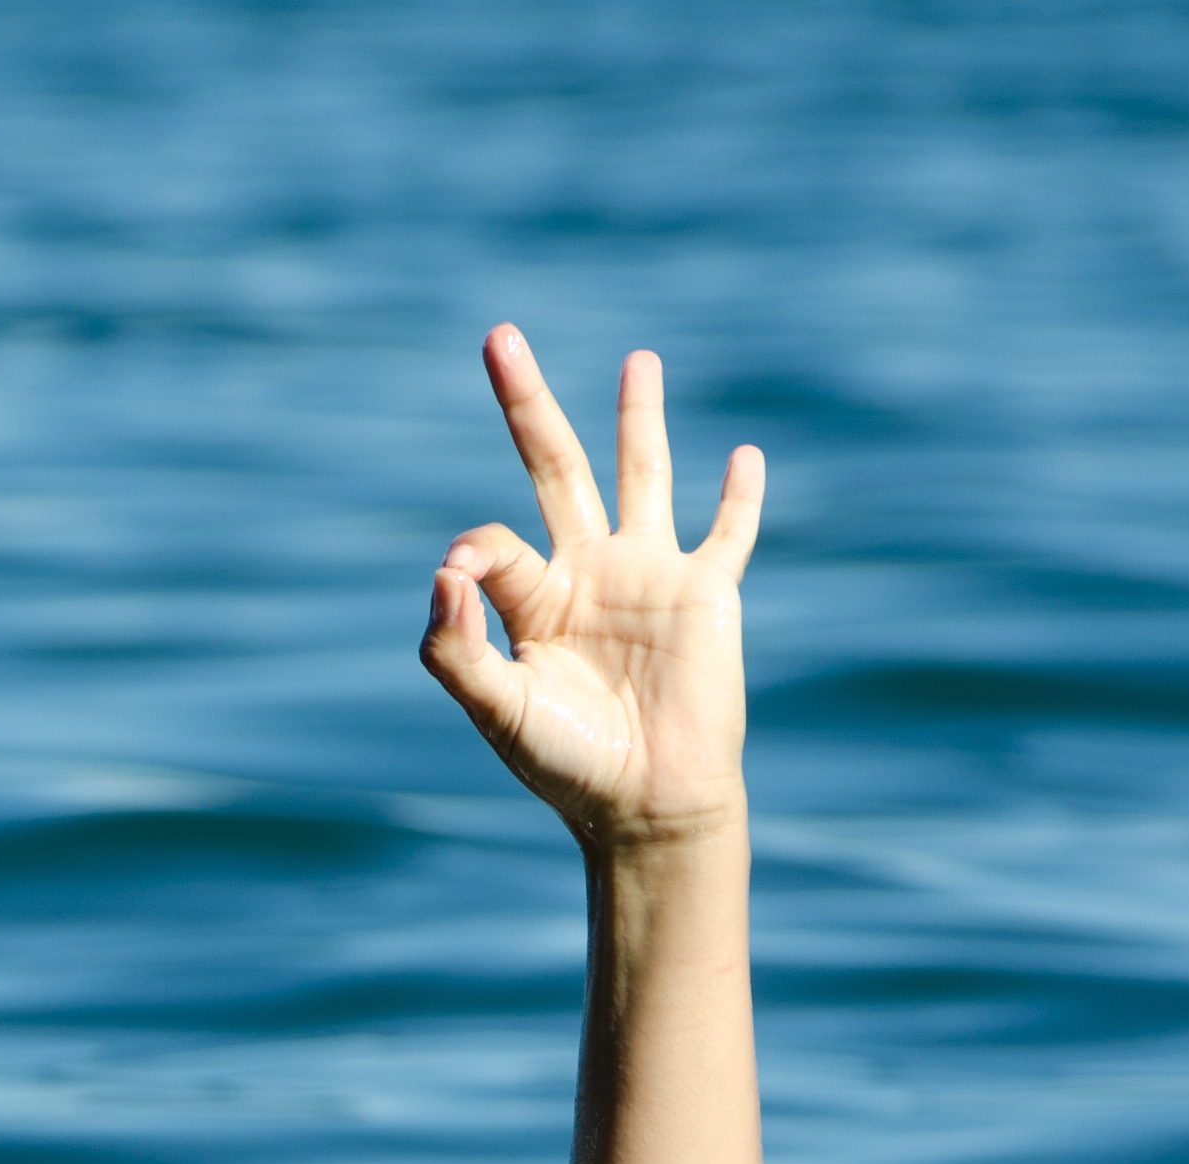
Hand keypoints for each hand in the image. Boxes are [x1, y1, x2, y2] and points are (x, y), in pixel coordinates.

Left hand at [422, 326, 762, 847]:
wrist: (647, 803)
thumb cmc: (568, 765)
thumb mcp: (497, 710)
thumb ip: (456, 646)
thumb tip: (443, 567)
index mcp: (530, 599)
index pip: (491, 542)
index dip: (472, 551)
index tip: (460, 575)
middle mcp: (586, 572)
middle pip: (554, 467)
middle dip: (527, 404)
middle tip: (498, 336)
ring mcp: (650, 576)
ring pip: (641, 477)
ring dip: (637, 419)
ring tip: (639, 360)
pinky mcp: (708, 593)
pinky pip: (729, 534)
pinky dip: (739, 498)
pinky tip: (744, 457)